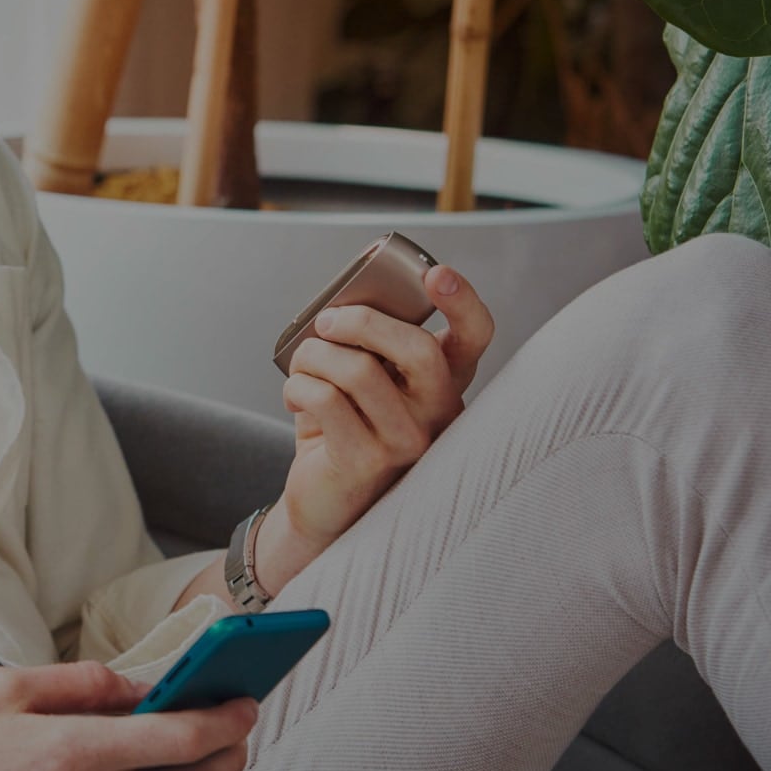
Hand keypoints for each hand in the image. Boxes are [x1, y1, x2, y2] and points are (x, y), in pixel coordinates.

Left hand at [273, 264, 494, 560]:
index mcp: (443, 381)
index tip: (435, 273)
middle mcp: (439, 412)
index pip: (475, 336)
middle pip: (417, 348)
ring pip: (358, 370)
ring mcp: (408, 441)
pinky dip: (298, 386)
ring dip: (315, 355)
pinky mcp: (368, 460)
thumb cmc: (344, 426)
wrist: (323, 496)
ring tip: (303, 366)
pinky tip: (295, 396)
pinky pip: (326, 399)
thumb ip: (369, 343)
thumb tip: (343, 303)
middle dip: (361, 321)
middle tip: (327, 323)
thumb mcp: (364, 378)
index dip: (463, 301)